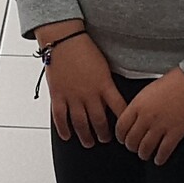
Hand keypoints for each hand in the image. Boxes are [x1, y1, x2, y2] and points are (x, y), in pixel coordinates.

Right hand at [40, 29, 125, 145]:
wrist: (64, 40)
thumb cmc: (85, 48)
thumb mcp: (104, 67)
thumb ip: (107, 84)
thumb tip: (113, 97)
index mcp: (104, 85)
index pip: (119, 109)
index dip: (123, 122)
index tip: (125, 130)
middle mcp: (90, 94)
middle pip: (99, 121)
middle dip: (103, 134)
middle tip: (105, 139)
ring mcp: (72, 96)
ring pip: (80, 123)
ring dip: (85, 136)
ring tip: (89, 142)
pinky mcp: (58, 96)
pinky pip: (60, 118)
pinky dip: (64, 129)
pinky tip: (67, 136)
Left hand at [117, 68, 183, 165]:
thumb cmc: (174, 82)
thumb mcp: (148, 90)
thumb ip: (138, 106)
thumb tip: (133, 119)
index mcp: (137, 105)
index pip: (121, 127)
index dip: (121, 136)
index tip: (123, 139)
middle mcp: (146, 117)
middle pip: (131, 140)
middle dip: (132, 147)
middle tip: (135, 147)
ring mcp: (161, 126)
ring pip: (145, 149)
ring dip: (143, 154)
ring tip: (145, 154)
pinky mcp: (176, 132)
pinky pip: (164, 151)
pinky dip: (160, 158)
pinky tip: (159, 159)